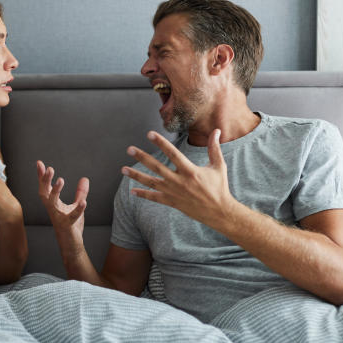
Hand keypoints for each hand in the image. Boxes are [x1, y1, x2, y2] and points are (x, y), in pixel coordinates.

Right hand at [36, 160, 88, 240]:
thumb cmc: (72, 226)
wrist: (72, 245)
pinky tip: (83, 202)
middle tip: (49, 169)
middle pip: (44, 193)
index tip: (39, 163)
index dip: (41, 176)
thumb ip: (80, 193)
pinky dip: (78, 209)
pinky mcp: (68, 225)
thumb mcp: (76, 206)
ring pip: (52, 204)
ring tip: (61, 180)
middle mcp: (53, 210)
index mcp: (53, 204)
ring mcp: (59, 218)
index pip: (45, 187)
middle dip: (45, 181)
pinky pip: (72, 217)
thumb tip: (85, 179)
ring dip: (55, 191)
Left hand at [121, 129, 236, 227]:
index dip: (161, 143)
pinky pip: (154, 198)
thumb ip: (214, 148)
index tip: (149, 134)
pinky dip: (143, 194)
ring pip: (151, 182)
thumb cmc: (219, 187)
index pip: (172, 153)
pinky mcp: (171, 202)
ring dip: (136, 176)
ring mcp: (174, 193)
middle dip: (142, 157)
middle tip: (129, 149)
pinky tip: (132, 191)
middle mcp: (179, 181)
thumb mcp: (218, 166)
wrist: (218, 211)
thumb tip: (216, 130)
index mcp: (190, 171)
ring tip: (123, 170)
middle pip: (156, 167)